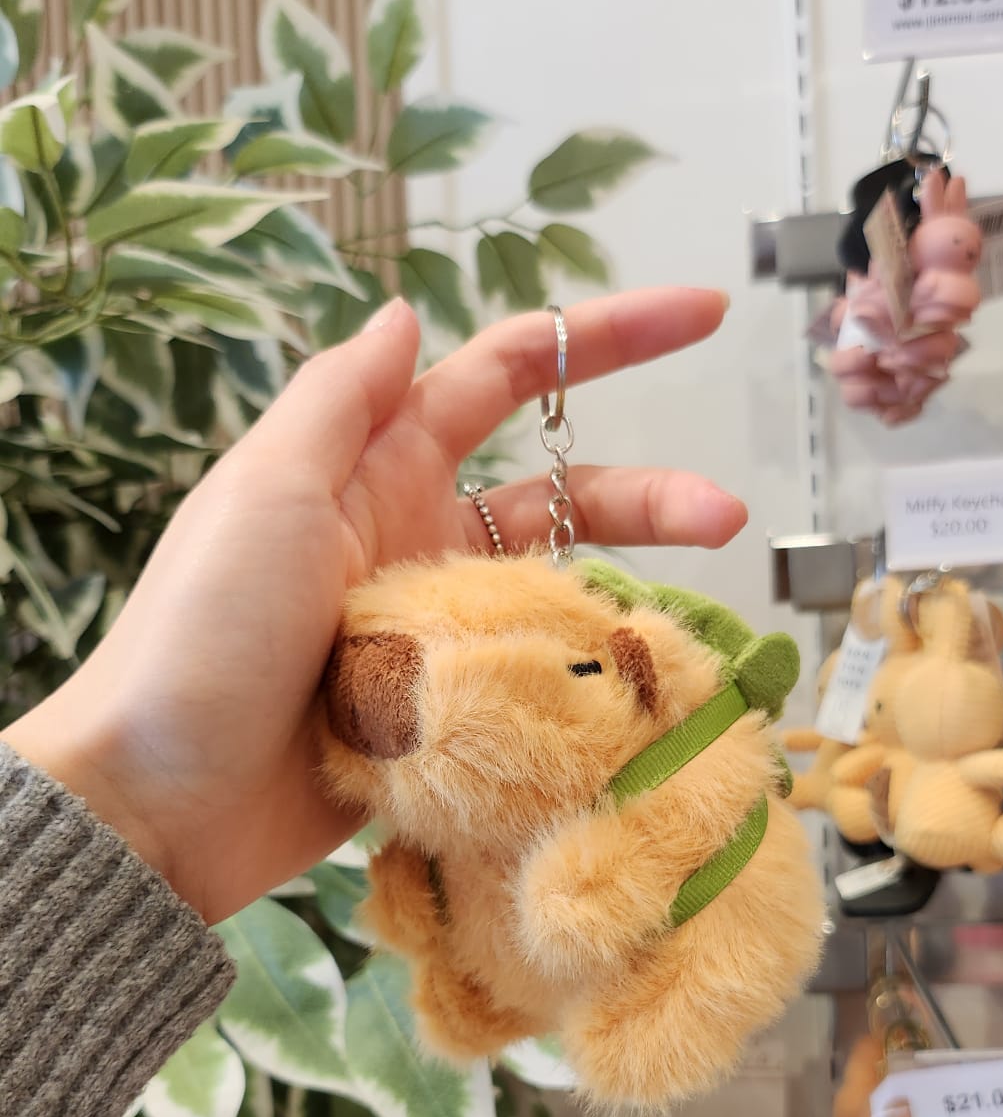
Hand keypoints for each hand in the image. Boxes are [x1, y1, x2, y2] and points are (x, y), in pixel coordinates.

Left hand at [4, 288, 741, 921]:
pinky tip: (635, 695)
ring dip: (630, 595)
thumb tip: (406, 312)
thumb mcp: (263, 491)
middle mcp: (413, 542)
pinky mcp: (442, 719)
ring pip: (560, 593)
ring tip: (690, 623)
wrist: (161, 804)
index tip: (702, 315)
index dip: (601, 338)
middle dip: (649, 494)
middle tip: (727, 514)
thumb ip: (340, 400)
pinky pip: (535, 684)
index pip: (503, 377)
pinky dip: (590, 682)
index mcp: (374, 471)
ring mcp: (433, 634)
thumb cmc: (200, 638)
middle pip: (560, 494)